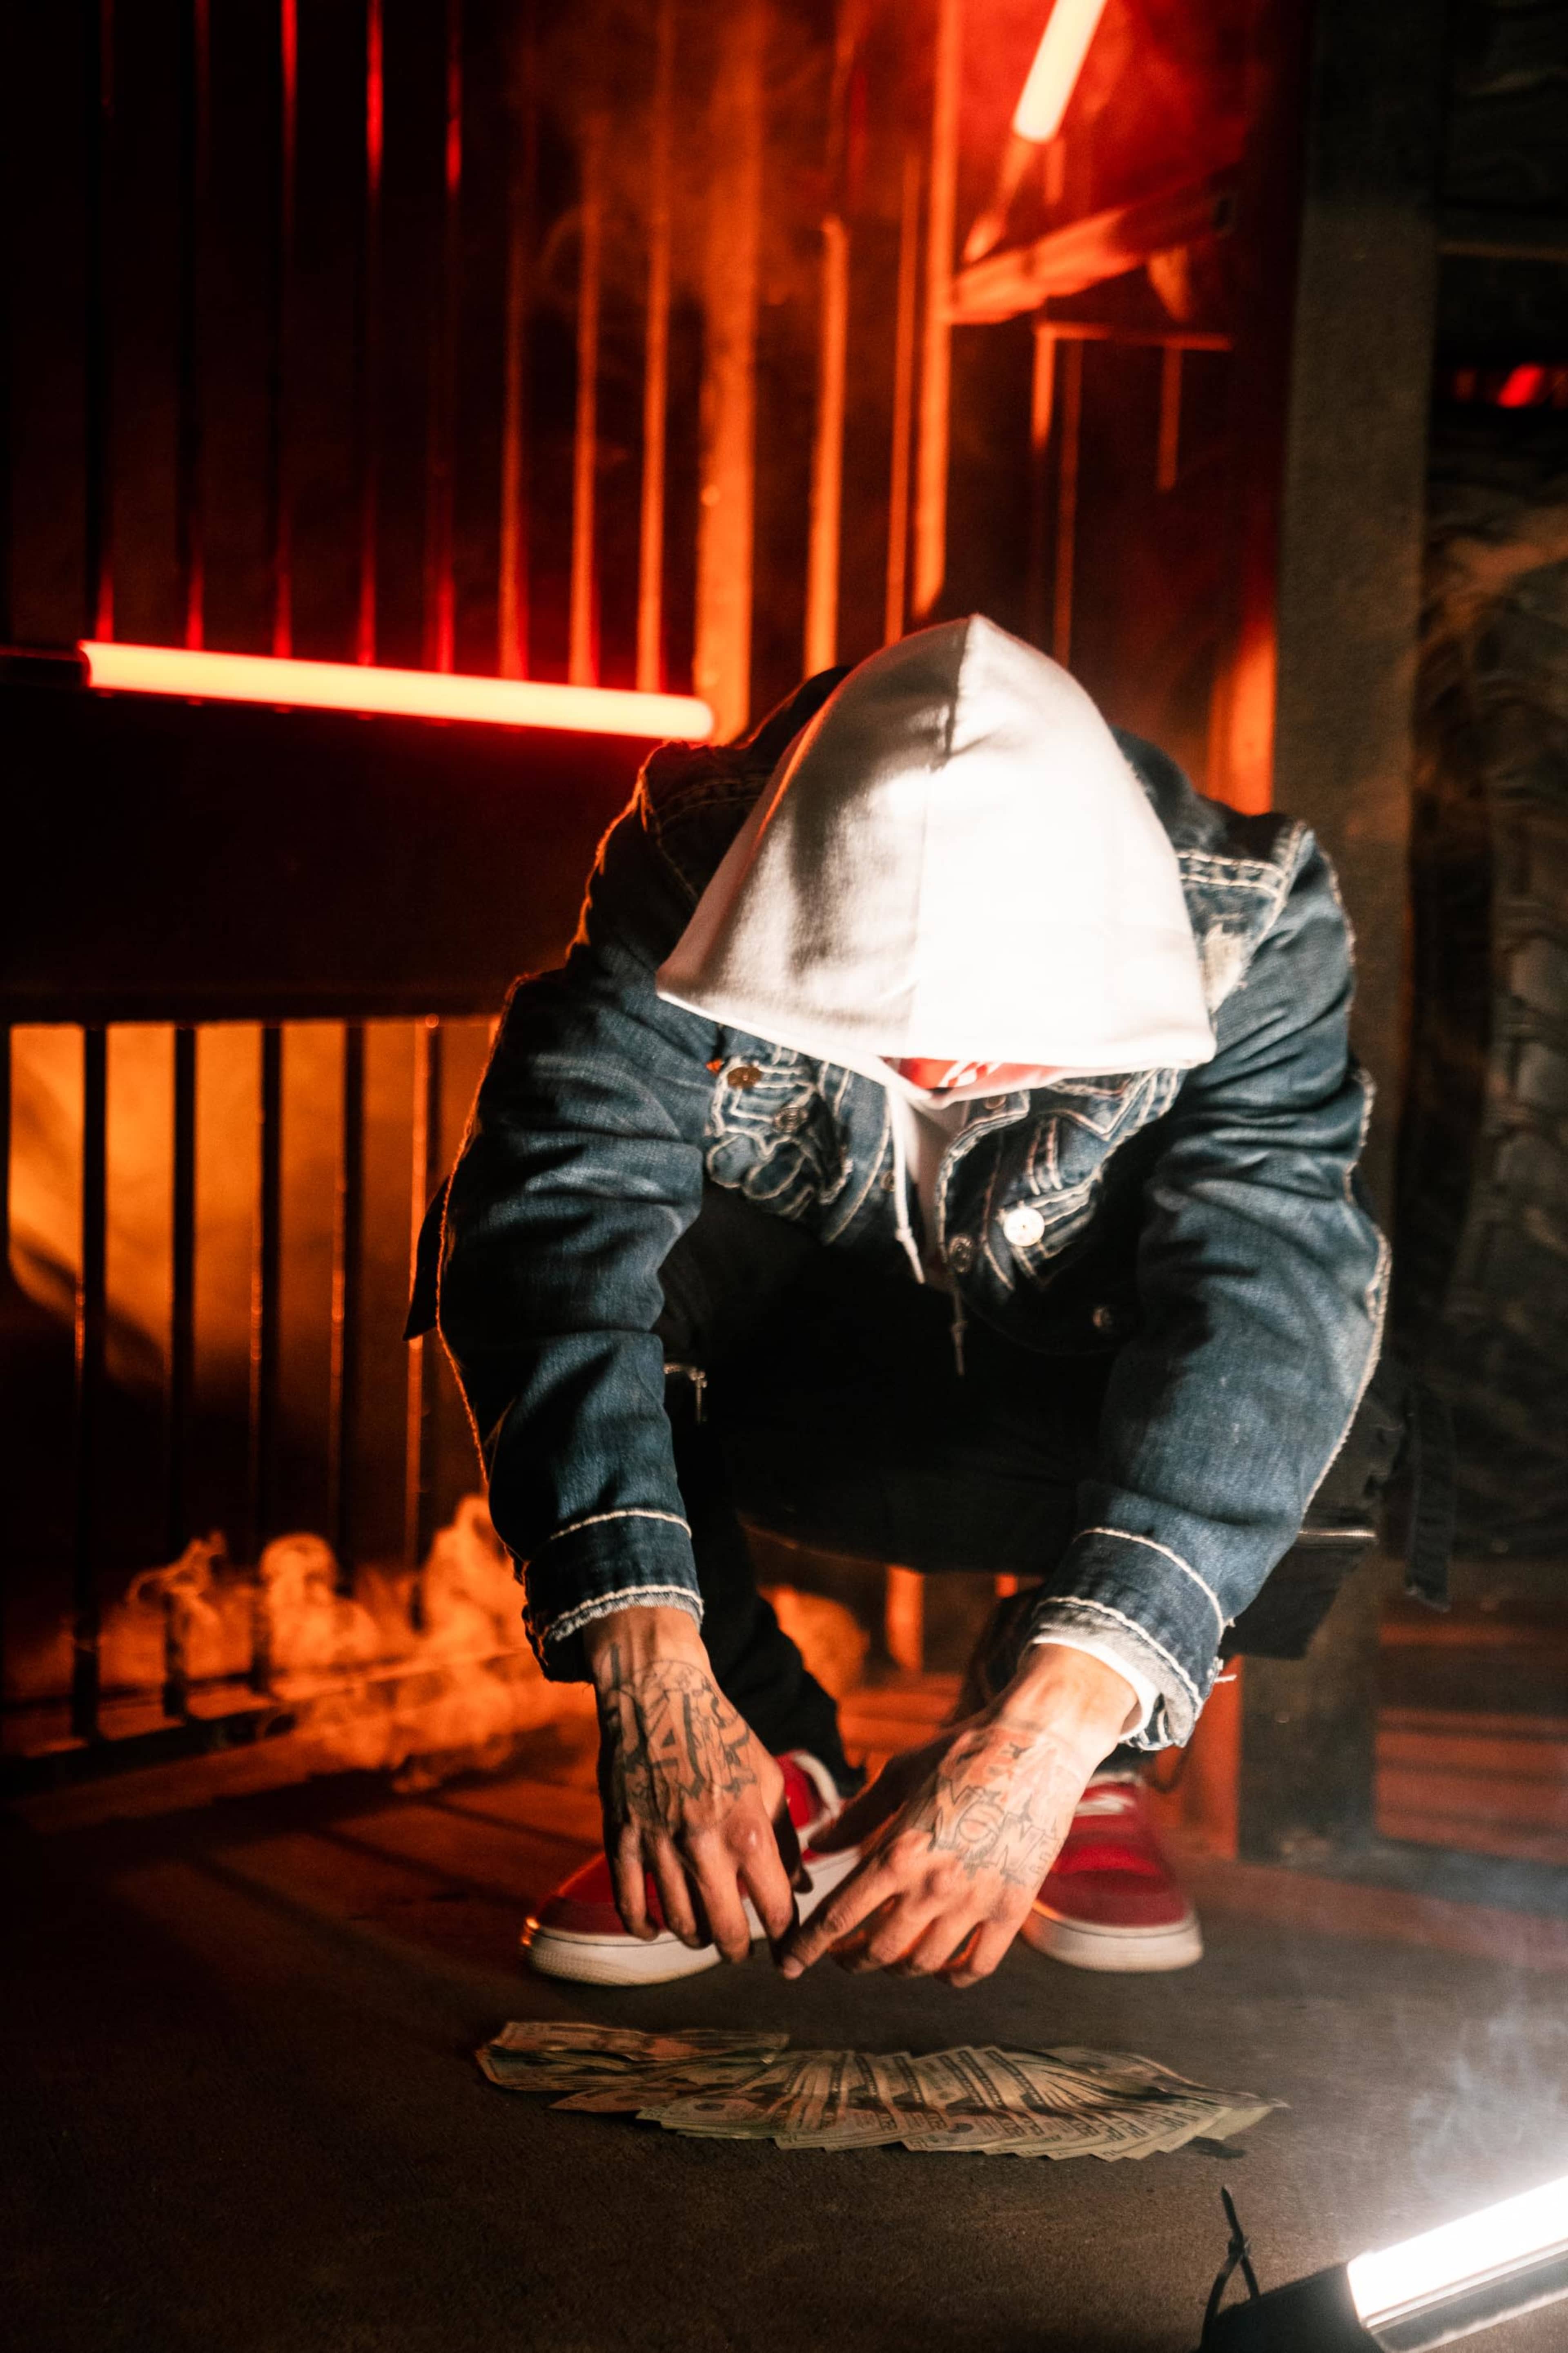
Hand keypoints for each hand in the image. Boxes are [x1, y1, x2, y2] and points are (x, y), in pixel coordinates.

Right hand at [585, 1606, 800, 1962]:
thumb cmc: (722, 1735)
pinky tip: (657, 1929)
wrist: (659, 1693)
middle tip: (741, 1949)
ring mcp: (658, 1843)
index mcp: (749, 1828)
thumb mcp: (768, 1779)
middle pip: (725, 1931)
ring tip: (705, 1931)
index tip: (788, 1949)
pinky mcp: (621, 1837)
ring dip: (696, 1936)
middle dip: (738, 1950)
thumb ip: (786, 1838)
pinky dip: (644, 1926)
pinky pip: (629, 1902)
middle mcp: (703, 1843)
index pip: (776, 1908)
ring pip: (679, 1923)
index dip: (786, 1938)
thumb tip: (801, 1889)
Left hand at [778, 1643, 1134, 1987]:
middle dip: (849, 1960)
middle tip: (840, 1955)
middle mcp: (932, 1887)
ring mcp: (975, 1902)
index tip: (787, 1964)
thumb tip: (816, 1847)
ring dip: (896, 1968)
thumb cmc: (961, 1751)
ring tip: (886, 1958)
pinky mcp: (1012, 1907)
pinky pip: (978, 1965)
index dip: (806, 1948)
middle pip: (876, 1950)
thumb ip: (856, 1818)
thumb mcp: (899, 1775)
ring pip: (922, 1963)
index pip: (837, 1918)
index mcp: (897, 1852)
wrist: (1035, 1745)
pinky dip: (954, 1977)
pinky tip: (942, 1968)